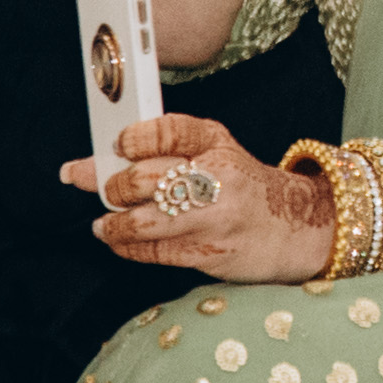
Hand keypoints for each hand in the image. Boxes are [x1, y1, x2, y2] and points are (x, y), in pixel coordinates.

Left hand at [65, 114, 334, 282]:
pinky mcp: (209, 251)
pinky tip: (124, 242)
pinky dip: (127, 247)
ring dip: (113, 224)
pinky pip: (152, 250)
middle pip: (143, 178)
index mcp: (216, 142)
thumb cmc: (241, 187)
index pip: (167, 130)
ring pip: (142, 220)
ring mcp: (214, 216)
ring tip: (104, 224)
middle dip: (113, 187)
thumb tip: (86, 167)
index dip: (134, 139)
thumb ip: (160, 154)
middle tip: (108, 191)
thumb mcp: (214, 153)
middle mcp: (218, 175)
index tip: (117, 146)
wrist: (296, 226)